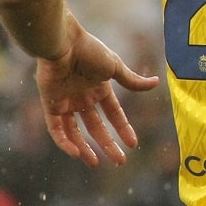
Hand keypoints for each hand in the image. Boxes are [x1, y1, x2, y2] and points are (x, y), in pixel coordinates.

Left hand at [35, 24, 159, 166]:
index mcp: (100, 88)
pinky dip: (65, 142)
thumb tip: (156, 83)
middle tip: (119, 161)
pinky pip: (56, 129)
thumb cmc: (90, 51)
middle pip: (97, 127)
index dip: (123, 128)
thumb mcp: (115, 67)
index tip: (133, 144)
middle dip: (108, 144)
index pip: (114, 113)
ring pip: (76, 132)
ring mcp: (66, 102)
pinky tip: (76, 152)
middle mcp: (83, 98)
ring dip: (85, 148)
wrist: (63, 43)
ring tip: (95, 162)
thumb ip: (132, 80)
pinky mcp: (50, 105)